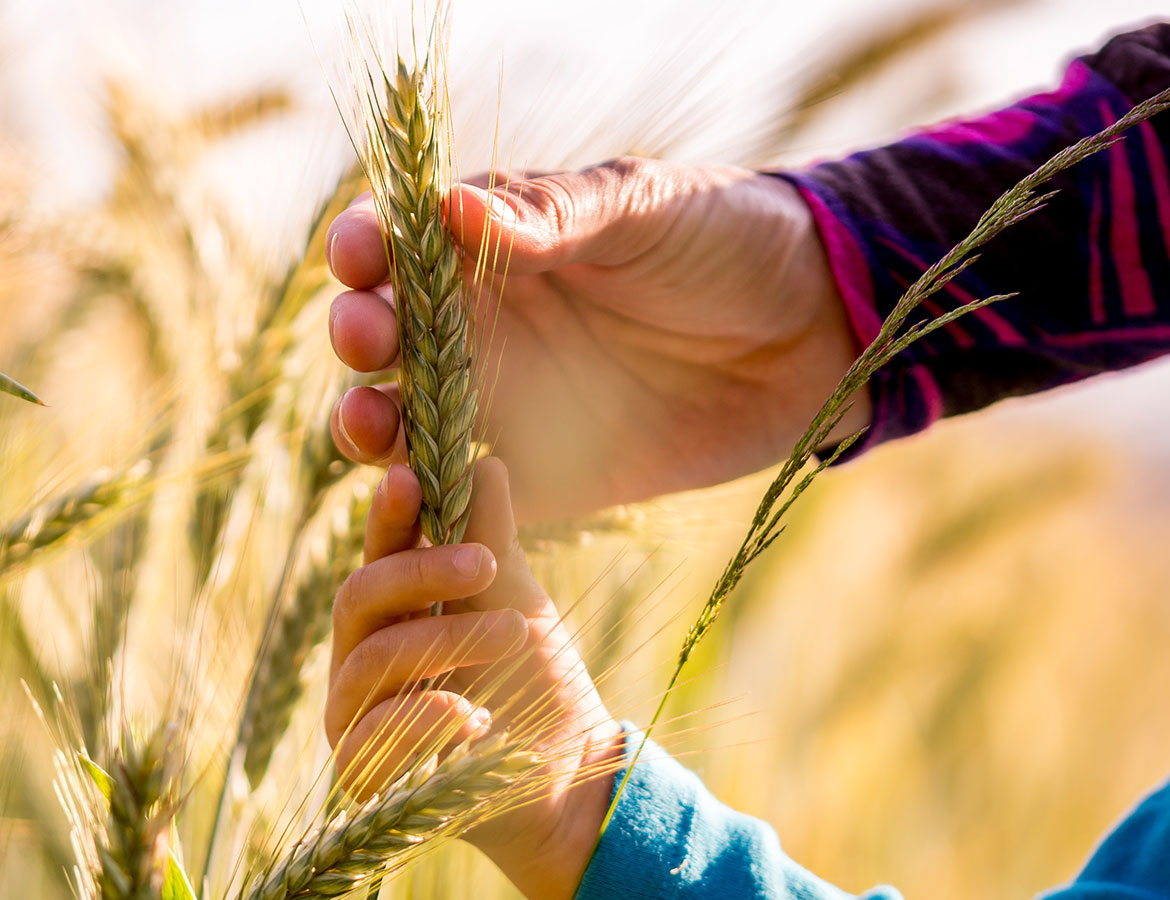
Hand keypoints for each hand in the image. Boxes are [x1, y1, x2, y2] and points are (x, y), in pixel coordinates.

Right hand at [327, 456, 621, 899]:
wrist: (569, 775)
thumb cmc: (537, 681)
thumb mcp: (518, 599)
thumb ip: (491, 537)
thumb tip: (486, 463)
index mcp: (392, 608)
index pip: (377, 551)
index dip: (389, 515)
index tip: (414, 479)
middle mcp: (359, 655)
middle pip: (359, 597)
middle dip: (422, 574)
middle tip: (488, 563)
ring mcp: (355, 714)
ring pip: (372, 660)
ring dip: (444, 639)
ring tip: (513, 635)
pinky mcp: (362, 772)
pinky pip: (369, 737)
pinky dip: (423, 719)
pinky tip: (473, 715)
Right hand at [328, 157, 866, 521]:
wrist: (812, 335)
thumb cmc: (725, 241)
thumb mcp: (641, 211)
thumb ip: (550, 219)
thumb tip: (450, 207)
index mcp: (489, 242)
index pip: (397, 240)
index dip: (365, 248)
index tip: (362, 259)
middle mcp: (476, 321)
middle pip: (380, 331)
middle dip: (357, 333)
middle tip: (368, 339)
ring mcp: (497, 400)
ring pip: (396, 418)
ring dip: (367, 421)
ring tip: (372, 425)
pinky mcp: (531, 476)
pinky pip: (454, 494)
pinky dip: (424, 500)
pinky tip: (423, 493)